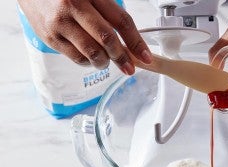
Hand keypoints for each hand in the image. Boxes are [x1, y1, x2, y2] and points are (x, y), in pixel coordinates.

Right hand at [17, 0, 151, 74]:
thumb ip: (110, 15)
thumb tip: (131, 43)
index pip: (121, 21)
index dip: (136, 41)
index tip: (146, 57)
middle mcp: (73, 7)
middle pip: (107, 38)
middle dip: (122, 57)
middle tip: (129, 67)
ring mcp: (60, 24)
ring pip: (92, 53)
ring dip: (105, 62)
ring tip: (107, 61)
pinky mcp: (50, 38)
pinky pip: (77, 59)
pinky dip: (89, 63)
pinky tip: (91, 58)